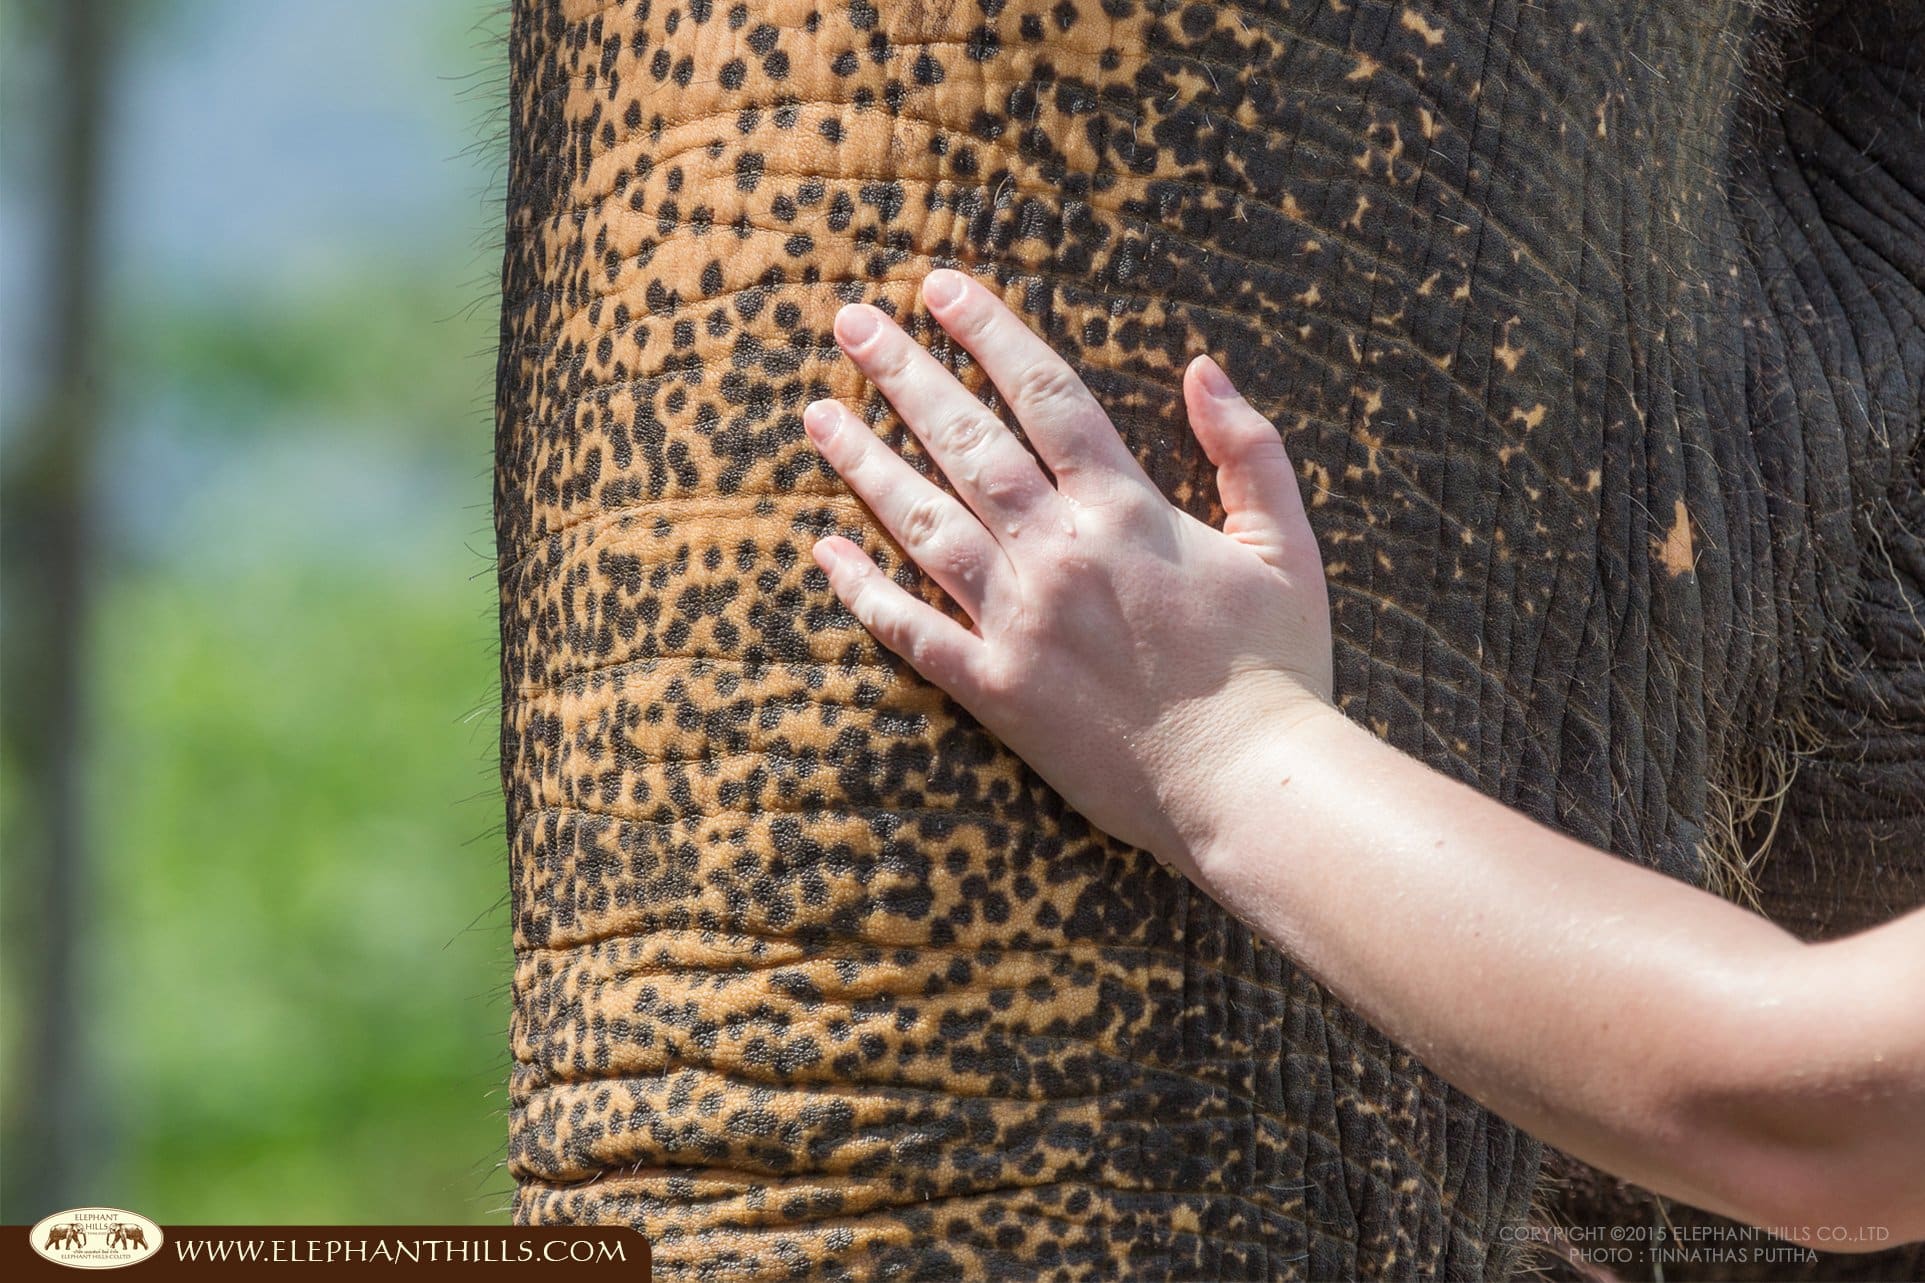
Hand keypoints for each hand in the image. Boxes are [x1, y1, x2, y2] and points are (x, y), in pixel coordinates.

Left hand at [802, 268, 1335, 878]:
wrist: (1249, 784)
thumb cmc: (1277, 668)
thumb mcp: (1287, 545)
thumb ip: (1247, 450)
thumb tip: (1201, 364)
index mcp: (1126, 510)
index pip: (1043, 394)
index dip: (988, 331)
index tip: (939, 285)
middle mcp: (1058, 553)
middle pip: (966, 442)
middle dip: (905, 374)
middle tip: (850, 321)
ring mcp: (1018, 622)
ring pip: (923, 524)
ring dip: (865, 463)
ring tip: (817, 414)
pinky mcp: (996, 691)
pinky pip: (912, 632)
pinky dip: (862, 592)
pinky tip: (821, 552)